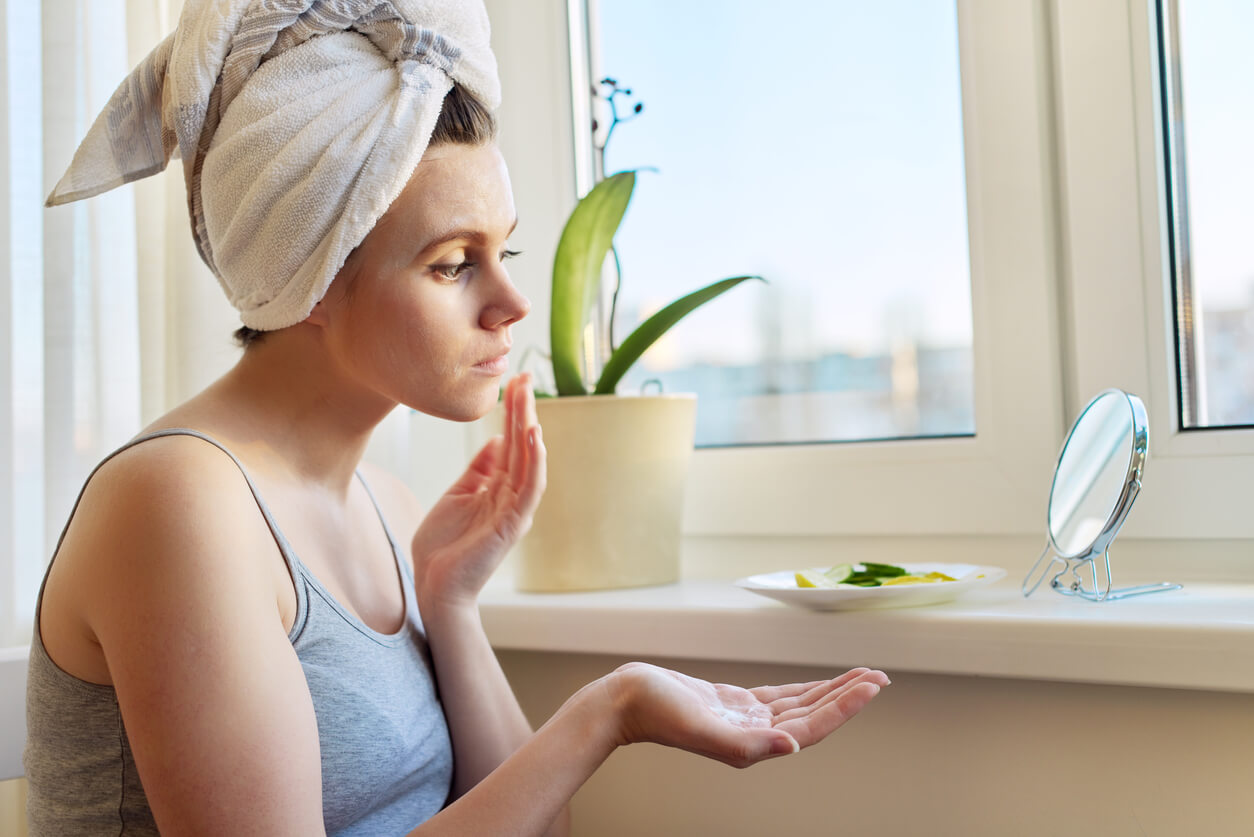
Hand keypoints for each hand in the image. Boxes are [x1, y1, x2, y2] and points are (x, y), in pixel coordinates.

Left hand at [412, 374, 545, 611]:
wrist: (435, 587)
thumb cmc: (443, 548)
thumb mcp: (457, 496)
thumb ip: (478, 470)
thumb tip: (496, 440)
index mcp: (497, 488)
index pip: (510, 442)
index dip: (512, 411)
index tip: (514, 381)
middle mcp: (511, 496)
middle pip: (521, 445)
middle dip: (523, 409)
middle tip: (524, 376)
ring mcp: (514, 510)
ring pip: (529, 461)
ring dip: (530, 428)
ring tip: (528, 398)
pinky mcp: (512, 524)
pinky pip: (530, 488)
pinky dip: (535, 461)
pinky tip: (534, 437)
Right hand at [606, 663, 888, 767]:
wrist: (625, 700)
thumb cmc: (656, 713)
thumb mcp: (702, 726)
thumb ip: (746, 744)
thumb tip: (791, 748)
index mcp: (752, 746)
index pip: (811, 727)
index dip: (844, 707)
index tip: (871, 686)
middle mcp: (755, 736)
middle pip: (814, 716)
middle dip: (848, 697)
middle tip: (880, 677)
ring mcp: (746, 720)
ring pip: (801, 705)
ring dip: (832, 691)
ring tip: (862, 677)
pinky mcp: (734, 704)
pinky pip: (780, 697)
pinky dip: (805, 689)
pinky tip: (820, 684)